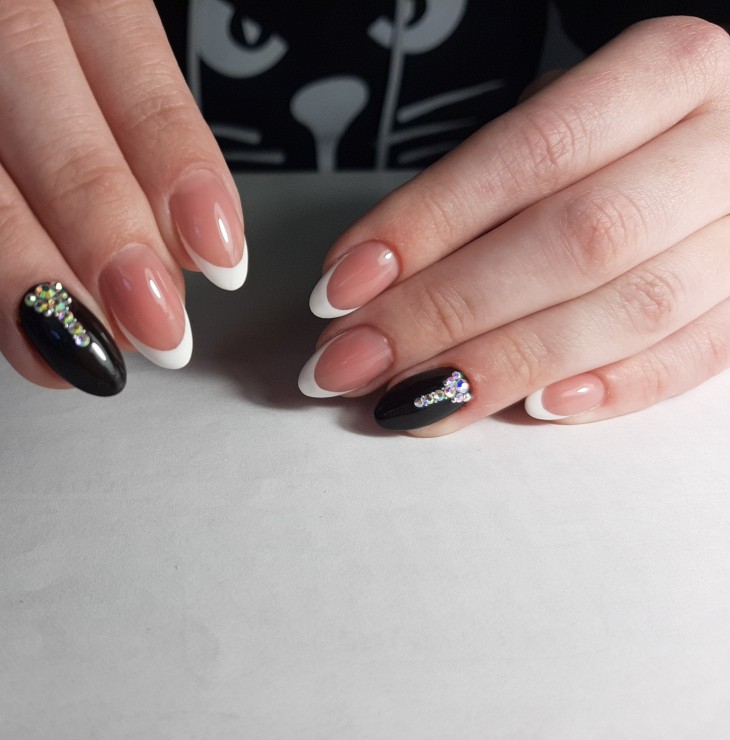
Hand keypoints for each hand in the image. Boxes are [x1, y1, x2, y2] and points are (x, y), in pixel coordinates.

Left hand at [298, 17, 729, 434]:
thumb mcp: (559, 121)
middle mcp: (726, 146)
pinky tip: (531, 407)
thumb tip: (371, 285)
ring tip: (411, 399)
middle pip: (575, 240)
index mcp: (670, 70)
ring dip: (503, 365)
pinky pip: (698, 358)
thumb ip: (481, 192)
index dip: (426, 226)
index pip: (531, 152)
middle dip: (443, 312)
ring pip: (632, 310)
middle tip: (352, 361)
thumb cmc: (626, 134)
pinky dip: (611, 389)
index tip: (342, 287)